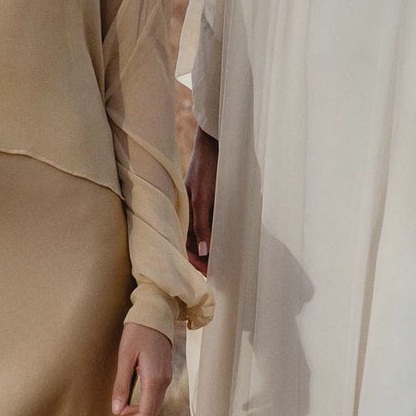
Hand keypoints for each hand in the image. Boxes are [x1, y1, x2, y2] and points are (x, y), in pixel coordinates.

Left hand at [104, 324, 173, 415]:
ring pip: (152, 409)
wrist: (155, 314)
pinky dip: (140, 407)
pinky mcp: (163, 375)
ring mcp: (166, 379)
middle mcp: (163, 382)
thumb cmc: (138, 332)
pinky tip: (127, 406)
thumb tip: (116, 410)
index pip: (143, 415)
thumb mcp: (124, 357)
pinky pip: (154, 399)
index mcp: (154, 380)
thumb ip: (121, 385)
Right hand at [185, 129, 218, 272]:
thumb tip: (202, 252)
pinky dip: (220, 233)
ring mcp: (203, 206)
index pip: (185, 245)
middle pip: (195, 243)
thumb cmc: (207, 168)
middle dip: (205, 258)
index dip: (196, 261)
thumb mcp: (202, 199)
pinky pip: (215, 222)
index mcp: (183, 212)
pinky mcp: (214, 200)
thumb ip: (202, 225)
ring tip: (227, 258)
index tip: (209, 273)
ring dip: (214, 247)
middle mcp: (191, 211)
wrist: (218, 141)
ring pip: (205, 234)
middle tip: (221, 271)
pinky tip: (232, 238)